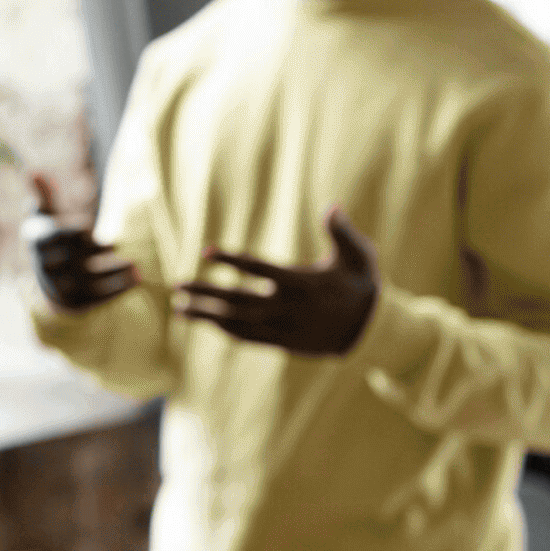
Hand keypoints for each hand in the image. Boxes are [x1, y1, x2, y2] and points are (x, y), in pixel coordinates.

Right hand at [28, 173, 138, 310]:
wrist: (49, 279)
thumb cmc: (52, 239)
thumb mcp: (46, 217)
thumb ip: (45, 197)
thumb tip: (35, 171)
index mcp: (38, 241)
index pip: (58, 236)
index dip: (76, 232)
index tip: (89, 228)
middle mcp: (45, 266)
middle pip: (73, 258)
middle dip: (96, 250)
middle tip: (117, 243)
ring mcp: (59, 287)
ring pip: (88, 280)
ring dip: (115, 273)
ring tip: (136, 265)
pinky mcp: (74, 302)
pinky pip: (97, 297)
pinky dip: (118, 288)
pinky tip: (137, 278)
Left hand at [176, 207, 378, 354]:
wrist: (372, 332)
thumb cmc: (361, 286)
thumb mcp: (359, 256)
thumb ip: (342, 232)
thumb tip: (332, 207)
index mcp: (302, 283)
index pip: (259, 270)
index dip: (231, 260)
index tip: (206, 251)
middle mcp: (288, 308)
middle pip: (238, 300)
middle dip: (205, 292)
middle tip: (176, 285)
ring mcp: (283, 328)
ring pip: (236, 323)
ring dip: (205, 315)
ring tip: (179, 307)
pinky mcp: (282, 343)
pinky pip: (246, 338)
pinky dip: (222, 329)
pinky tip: (203, 321)